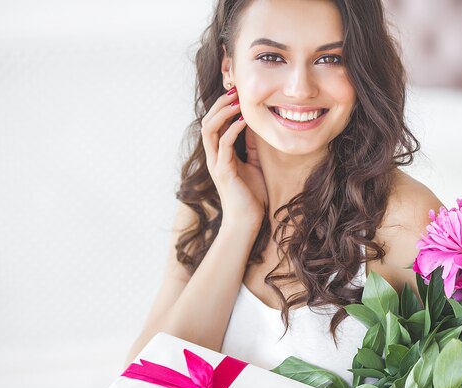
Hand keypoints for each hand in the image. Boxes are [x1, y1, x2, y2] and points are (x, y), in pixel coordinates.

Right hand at [201, 87, 268, 227]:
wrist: (248, 221)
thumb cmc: (251, 196)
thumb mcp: (254, 164)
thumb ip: (250, 147)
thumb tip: (254, 126)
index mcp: (220, 155)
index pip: (215, 124)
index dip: (223, 107)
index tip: (237, 93)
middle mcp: (214, 157)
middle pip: (208, 122)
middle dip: (220, 104)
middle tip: (235, 91)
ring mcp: (216, 164)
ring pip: (209, 130)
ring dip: (222, 113)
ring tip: (236, 101)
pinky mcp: (223, 171)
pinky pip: (223, 145)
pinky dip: (232, 130)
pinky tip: (244, 121)